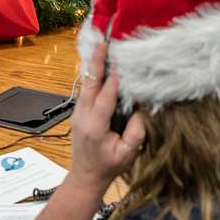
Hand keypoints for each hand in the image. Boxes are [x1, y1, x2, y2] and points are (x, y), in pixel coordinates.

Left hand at [71, 42, 146, 189]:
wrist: (86, 176)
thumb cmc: (108, 167)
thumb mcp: (128, 154)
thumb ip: (136, 132)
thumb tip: (141, 109)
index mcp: (96, 127)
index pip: (105, 98)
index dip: (113, 80)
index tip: (119, 62)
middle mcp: (83, 117)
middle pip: (89, 84)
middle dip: (96, 62)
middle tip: (102, 42)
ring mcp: (77, 114)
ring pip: (85, 84)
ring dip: (93, 66)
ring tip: (100, 47)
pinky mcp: (78, 112)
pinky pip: (84, 90)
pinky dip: (91, 76)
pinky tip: (98, 65)